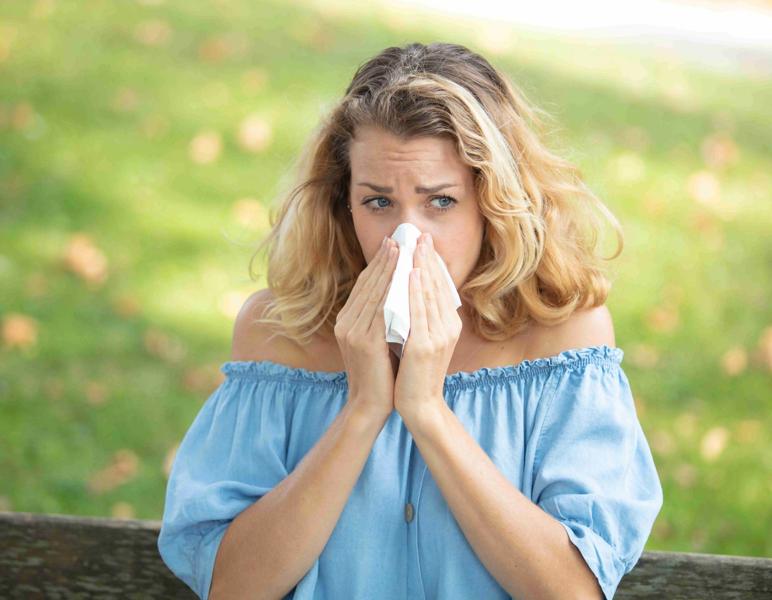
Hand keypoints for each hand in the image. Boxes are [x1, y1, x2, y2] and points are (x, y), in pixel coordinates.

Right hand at [334, 237, 399, 420]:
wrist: (370, 405)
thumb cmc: (381, 374)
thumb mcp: (378, 340)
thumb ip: (382, 318)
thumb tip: (399, 292)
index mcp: (348, 321)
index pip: (365, 285)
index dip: (379, 263)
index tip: (393, 244)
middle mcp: (346, 322)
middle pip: (368, 283)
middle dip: (385, 259)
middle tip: (399, 237)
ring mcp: (353, 331)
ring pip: (374, 292)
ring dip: (389, 268)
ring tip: (402, 249)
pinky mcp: (365, 342)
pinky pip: (382, 309)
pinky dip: (392, 290)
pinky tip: (404, 276)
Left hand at [394, 233, 461, 423]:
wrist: (419, 406)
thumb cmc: (416, 374)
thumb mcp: (423, 340)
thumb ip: (422, 317)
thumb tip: (412, 290)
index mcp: (448, 325)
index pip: (441, 288)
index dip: (433, 263)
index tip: (423, 242)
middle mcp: (448, 327)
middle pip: (438, 286)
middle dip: (428, 259)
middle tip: (420, 234)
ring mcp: (438, 336)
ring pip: (430, 294)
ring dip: (422, 267)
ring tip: (415, 246)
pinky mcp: (424, 346)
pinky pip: (420, 311)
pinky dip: (417, 290)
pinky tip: (412, 273)